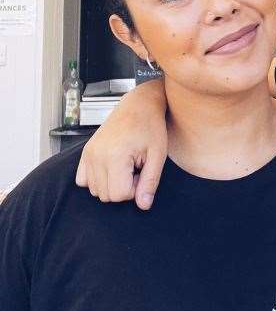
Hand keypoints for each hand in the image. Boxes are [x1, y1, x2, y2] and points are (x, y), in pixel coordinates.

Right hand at [75, 79, 167, 209]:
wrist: (138, 105)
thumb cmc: (151, 126)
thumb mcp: (158, 155)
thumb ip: (150, 182)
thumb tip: (143, 205)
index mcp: (115, 156)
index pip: (119, 195)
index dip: (135, 189)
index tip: (143, 172)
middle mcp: (96, 156)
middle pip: (106, 196)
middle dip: (124, 188)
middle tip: (136, 168)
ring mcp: (88, 154)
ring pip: (95, 190)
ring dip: (112, 184)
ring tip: (127, 165)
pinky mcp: (85, 153)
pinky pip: (83, 181)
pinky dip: (97, 179)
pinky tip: (113, 167)